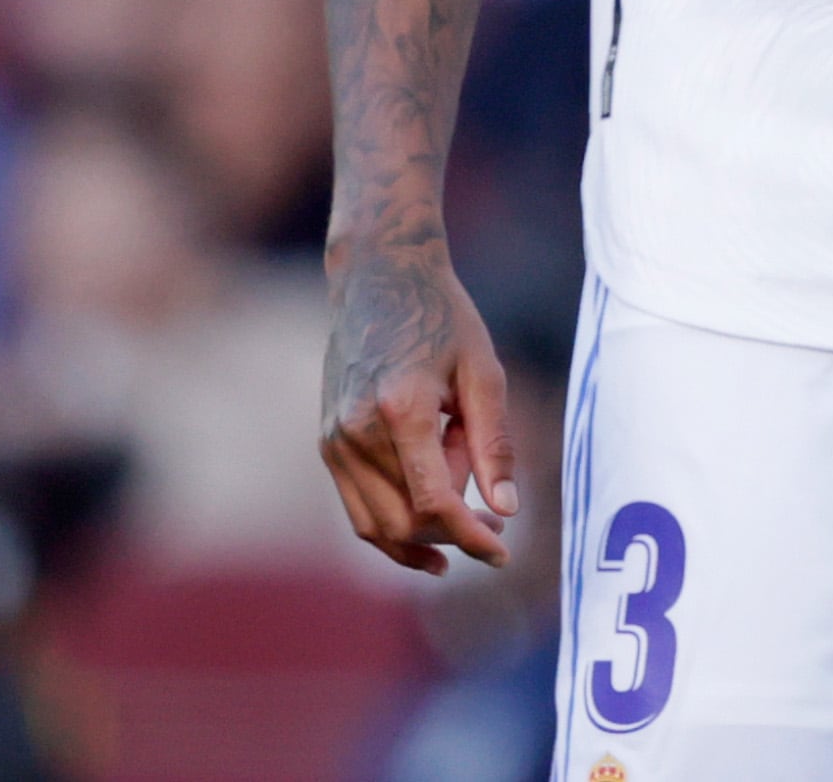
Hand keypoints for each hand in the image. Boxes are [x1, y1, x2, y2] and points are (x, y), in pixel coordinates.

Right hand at [319, 230, 518, 572]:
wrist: (378, 280)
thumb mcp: (484, 372)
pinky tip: (427, 532)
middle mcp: (356, 433)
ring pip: (373, 526)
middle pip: (404, 521)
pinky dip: (391, 525)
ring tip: (469, 527)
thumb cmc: (442, 318)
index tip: (504, 552)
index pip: (434, 501)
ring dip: (423, 538)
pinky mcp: (326, 444)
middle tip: (497, 521)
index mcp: (400, 411)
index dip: (471, 536)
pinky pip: (356, 507)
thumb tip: (506, 509)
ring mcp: (333, 441)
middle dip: (454, 533)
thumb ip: (494, 444)